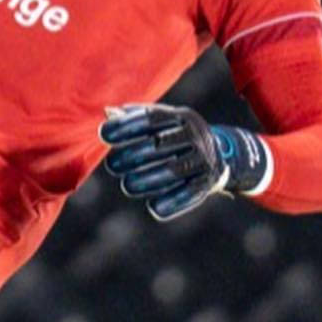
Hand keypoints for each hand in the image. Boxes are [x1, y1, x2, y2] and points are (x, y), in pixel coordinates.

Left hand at [99, 102, 269, 220]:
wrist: (217, 156)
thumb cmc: (175, 137)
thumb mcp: (161, 123)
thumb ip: (135, 118)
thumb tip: (108, 114)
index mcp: (181, 116)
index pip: (151, 118)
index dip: (126, 126)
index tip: (103, 134)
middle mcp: (195, 135)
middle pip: (159, 144)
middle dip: (132, 156)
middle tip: (112, 166)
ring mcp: (204, 158)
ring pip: (173, 170)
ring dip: (146, 180)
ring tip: (128, 186)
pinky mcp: (208, 181)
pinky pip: (189, 193)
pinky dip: (171, 202)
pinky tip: (154, 207)